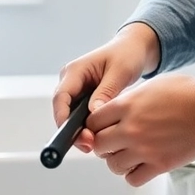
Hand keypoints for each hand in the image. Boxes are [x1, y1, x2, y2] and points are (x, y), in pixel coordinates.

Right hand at [53, 22, 160, 153]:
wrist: (133, 49)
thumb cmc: (127, 54)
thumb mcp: (120, 71)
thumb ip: (106, 91)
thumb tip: (94, 113)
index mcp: (75, 71)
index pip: (61, 97)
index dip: (63, 118)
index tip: (73, 134)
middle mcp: (71, 81)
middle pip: (63, 110)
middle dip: (72, 130)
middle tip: (89, 145)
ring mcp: (76, 90)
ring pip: (70, 116)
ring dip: (80, 131)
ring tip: (95, 145)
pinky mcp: (84, 98)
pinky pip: (80, 116)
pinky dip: (87, 127)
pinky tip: (98, 137)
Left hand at [84, 74, 194, 186]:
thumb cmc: (187, 93)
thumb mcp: (150, 86)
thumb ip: (129, 101)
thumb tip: (115, 112)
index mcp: (127, 106)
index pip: (93, 121)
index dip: (95, 126)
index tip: (101, 128)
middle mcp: (131, 128)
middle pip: (99, 145)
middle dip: (104, 145)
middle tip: (113, 143)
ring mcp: (144, 149)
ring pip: (113, 165)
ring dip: (118, 161)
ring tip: (128, 155)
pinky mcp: (159, 165)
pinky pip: (133, 179)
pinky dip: (133, 175)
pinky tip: (140, 165)